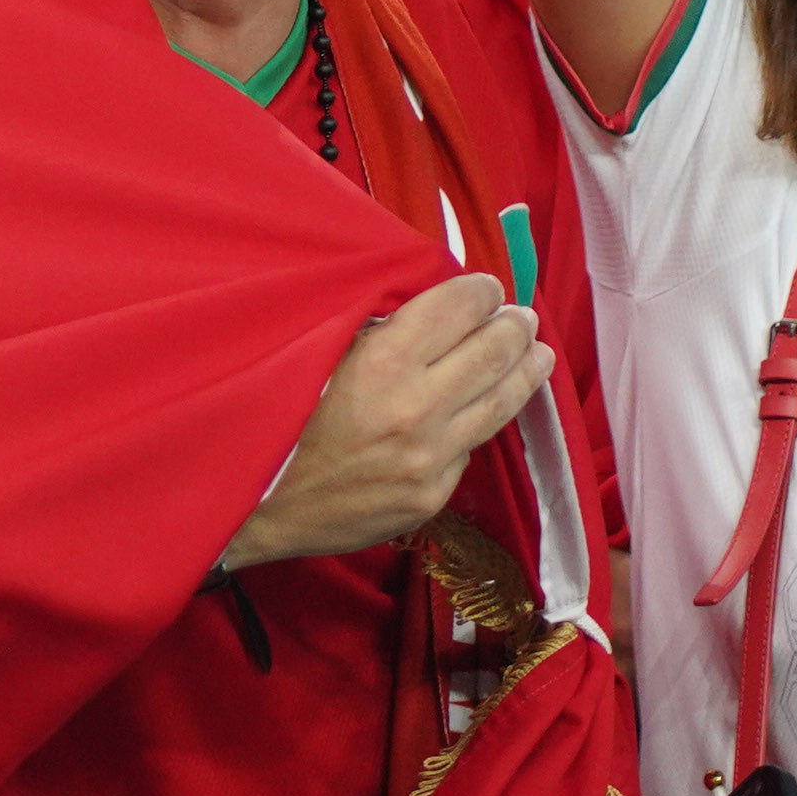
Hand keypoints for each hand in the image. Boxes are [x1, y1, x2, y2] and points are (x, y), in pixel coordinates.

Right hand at [222, 275, 548, 569]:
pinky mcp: (433, 494)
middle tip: (521, 317)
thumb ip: (376, 330)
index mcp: (384, 362)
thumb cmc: (279, 420)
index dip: (479, 291)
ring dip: (526, 370)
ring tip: (538, 354)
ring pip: (502, 402)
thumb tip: (432, 309)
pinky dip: (478, 421)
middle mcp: (417, 408)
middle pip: (496, 351)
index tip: (484, 288)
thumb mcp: (317, 354)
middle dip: (514, 325)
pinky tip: (484, 407)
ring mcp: (431, 457)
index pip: (461, 307)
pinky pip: (469, 448)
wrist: (258, 507)